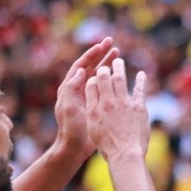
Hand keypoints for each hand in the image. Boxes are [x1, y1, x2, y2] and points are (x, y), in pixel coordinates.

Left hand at [53, 37, 117, 159]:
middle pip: (90, 66)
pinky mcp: (96, 103)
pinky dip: (113, 79)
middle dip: (101, 54)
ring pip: (99, 75)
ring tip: (118, 54)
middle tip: (113, 43)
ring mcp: (88, 96)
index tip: (102, 45)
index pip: (81, 65)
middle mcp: (78, 89)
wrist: (75, 147)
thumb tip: (80, 71)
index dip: (92, 54)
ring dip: (108, 64)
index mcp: (70, 88)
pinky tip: (122, 76)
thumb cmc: (70, 129)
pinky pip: (106, 87)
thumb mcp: (68, 108)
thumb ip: (71, 89)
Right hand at [85, 58, 148, 160]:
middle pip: (103, 78)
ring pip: (120, 78)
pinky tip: (142, 74)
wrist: (125, 153)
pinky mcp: (138, 106)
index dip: (92, 78)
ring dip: (119, 67)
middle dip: (104, 67)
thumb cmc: (108, 145)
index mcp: (94, 109)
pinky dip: (141, 80)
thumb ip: (93, 113)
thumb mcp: (93, 128)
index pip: (90, 86)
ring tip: (119, 60)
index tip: (95, 75)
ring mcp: (123, 103)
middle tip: (107, 62)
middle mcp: (107, 103)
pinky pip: (139, 89)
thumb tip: (93, 103)